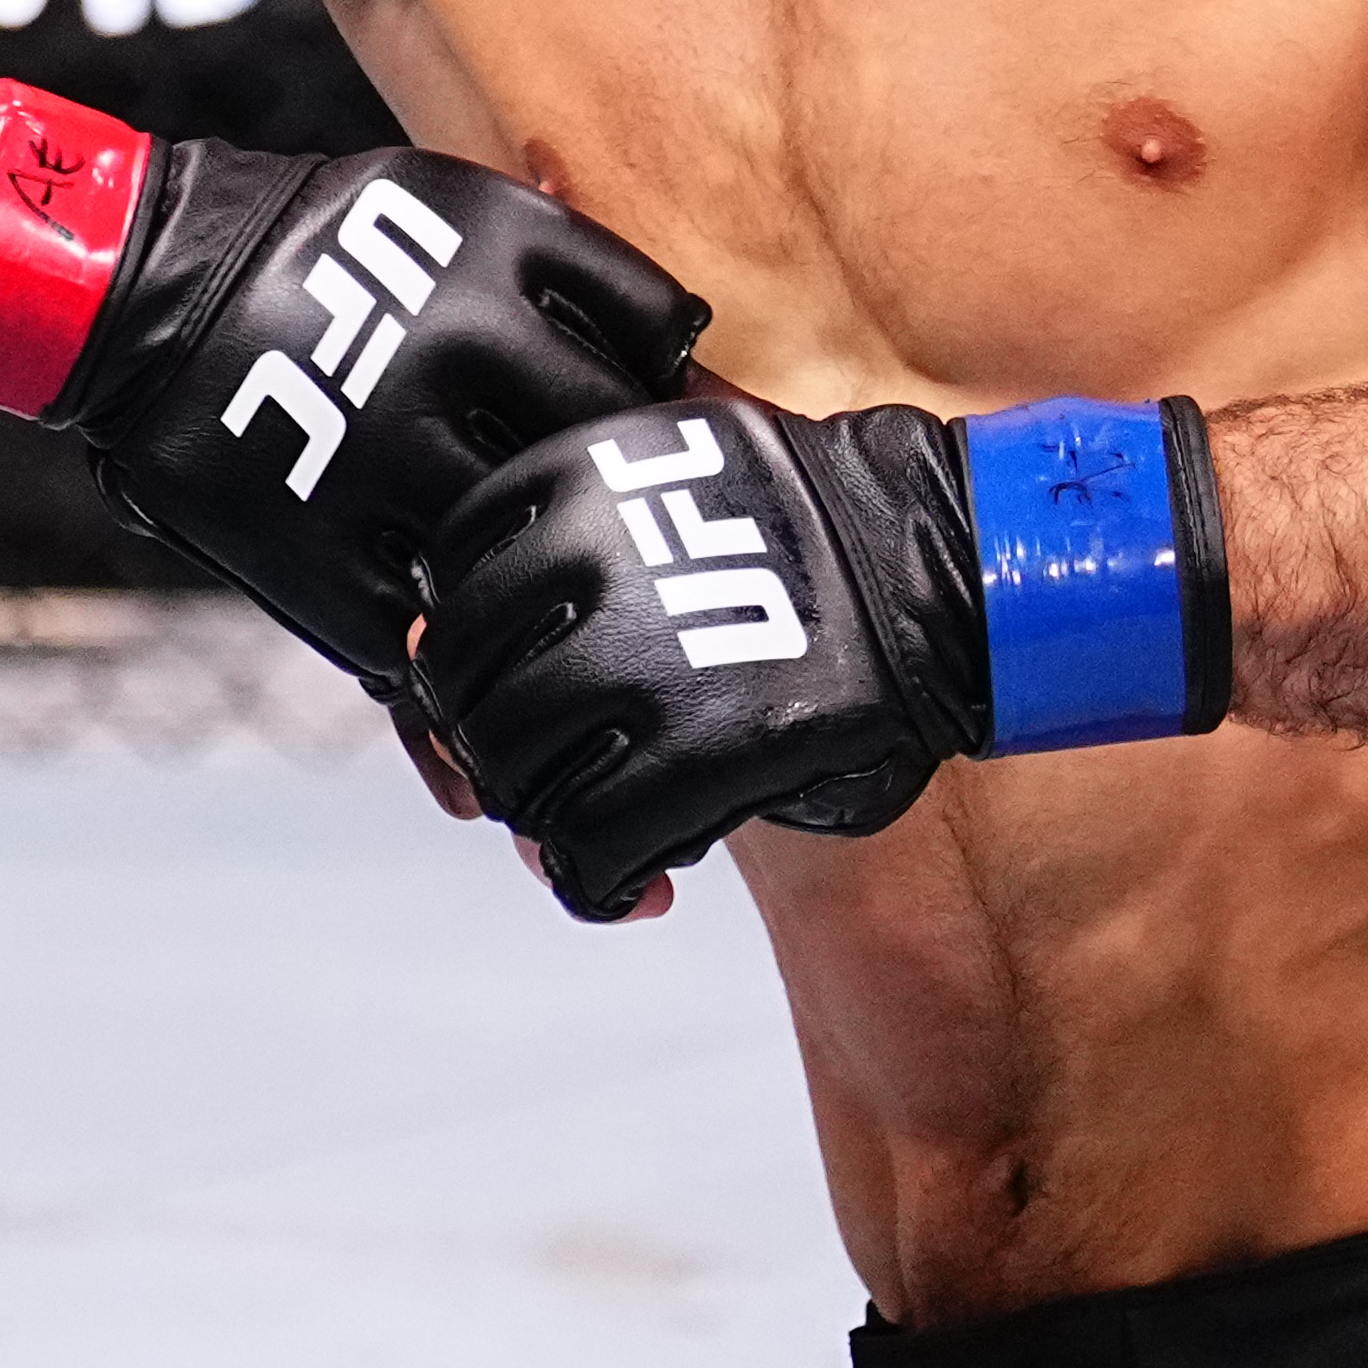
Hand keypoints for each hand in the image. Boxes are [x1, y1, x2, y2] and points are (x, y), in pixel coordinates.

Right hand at [64, 145, 712, 691]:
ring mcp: (371, 465)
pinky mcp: (307, 552)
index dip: (671, 398)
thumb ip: (573, 266)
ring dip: (539, 595)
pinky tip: (468, 674)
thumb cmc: (333, 248)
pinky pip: (413, 646)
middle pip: (591, 464)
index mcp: (489, 275)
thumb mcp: (460, 207)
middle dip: (620, 504)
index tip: (663, 429)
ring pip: (510, 560)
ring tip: (561, 618)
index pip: (649, 353)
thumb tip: (692, 347)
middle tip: (630, 539)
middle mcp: (439, 365)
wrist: (146, 294)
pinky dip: (446, 671)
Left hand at [411, 393, 1225, 920]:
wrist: (940, 567)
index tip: (509, 695)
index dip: (466, 665)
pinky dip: (597, 883)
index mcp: (569, 481)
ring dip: (543, 826)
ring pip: (519, 779)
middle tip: (549, 781)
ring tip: (593, 834)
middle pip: (468, 697)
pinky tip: (634, 887)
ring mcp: (646, 659)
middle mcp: (587, 561)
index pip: (448, 592)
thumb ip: (550, 553)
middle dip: (496, 756)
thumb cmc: (791, 544)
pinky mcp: (705, 750)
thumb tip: (427, 639)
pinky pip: (594, 845)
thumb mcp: (654, 495)